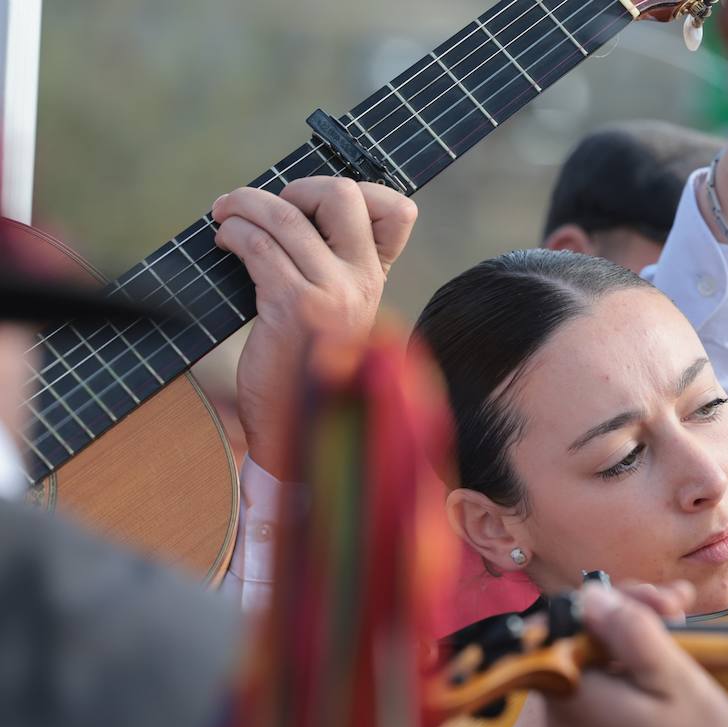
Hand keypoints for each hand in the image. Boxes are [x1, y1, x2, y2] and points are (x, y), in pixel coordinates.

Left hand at [213, 177, 417, 478]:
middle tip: (260, 209)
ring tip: (225, 217)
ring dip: (245, 205)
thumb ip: (329, 270)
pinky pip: (260, 247)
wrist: (297, 432)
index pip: (399, 210)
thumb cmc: (303, 370)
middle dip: (292, 188)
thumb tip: (284, 212)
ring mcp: (335, 294)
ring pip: (288, 215)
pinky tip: (224, 244)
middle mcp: (365, 282)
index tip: (309, 206)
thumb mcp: (331, 314)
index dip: (354, 191)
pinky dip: (235, 235)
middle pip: (343, 194)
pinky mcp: (296, 308)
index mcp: (378, 280)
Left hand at [543, 582, 727, 726]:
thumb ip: (631, 632)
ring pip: (595, 653)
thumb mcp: (675, 680)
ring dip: (635, 633)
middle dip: (630, 613)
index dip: (618, 599)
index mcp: (574, 692)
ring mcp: (574, 722)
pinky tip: (666, 653)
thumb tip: (591, 595)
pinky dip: (631, 662)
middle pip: (582, 633)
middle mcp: (561, 707)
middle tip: (679, 609)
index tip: (662, 603)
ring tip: (681, 625)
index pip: (573, 618)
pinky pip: (602, 679)